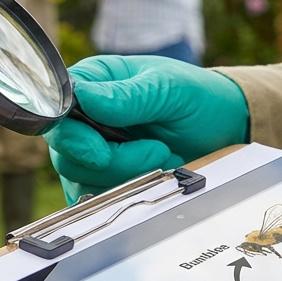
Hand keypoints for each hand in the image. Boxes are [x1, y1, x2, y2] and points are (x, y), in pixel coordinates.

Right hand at [44, 55, 248, 203]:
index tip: (101, 150)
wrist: (224, 129)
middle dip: (111, 160)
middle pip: (66, 151)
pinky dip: (122, 195)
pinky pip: (93, 198)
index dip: (72, 134)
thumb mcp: (168, 89)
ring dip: (124, 176)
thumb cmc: (196, 98)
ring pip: (78, 178)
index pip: (57, 109)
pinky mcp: (102, 180)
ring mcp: (92, 150)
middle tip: (155, 151)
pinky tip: (150, 180)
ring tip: (163, 158)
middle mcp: (85, 117)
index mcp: (93, 82)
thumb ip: (127, 96)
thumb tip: (84, 97)